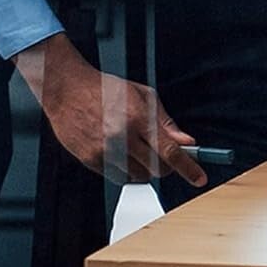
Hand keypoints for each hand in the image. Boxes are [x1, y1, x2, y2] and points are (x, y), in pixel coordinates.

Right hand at [13, 33, 205, 186]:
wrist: (68, 90)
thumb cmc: (106, 89)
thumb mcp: (144, 95)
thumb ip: (166, 121)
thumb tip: (186, 142)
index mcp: (139, 118)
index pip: (170, 151)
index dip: (188, 168)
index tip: (198, 178)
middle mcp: (122, 137)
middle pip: (156, 169)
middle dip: (166, 167)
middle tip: (164, 157)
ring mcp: (104, 151)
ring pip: (138, 176)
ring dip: (145, 169)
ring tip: (136, 149)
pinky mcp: (90, 160)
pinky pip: (117, 176)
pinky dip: (125, 170)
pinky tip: (119, 151)